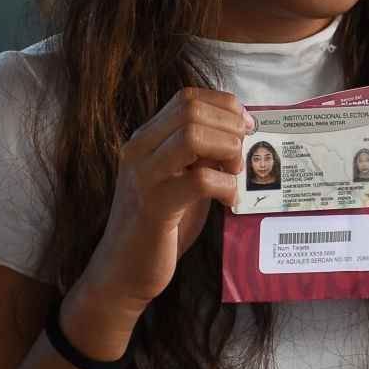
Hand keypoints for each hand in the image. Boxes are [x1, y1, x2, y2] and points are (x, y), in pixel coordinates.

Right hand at [80, 87, 249, 319]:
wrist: (123, 271)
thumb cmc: (160, 225)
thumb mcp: (182, 178)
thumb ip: (202, 154)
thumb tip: (241, 132)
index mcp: (146, 139)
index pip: (187, 97)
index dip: (224, 105)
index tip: (245, 127)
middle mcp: (139, 150)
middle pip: (192, 110)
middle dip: (230, 126)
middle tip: (242, 154)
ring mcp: (144, 177)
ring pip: (193, 136)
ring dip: (228, 150)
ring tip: (234, 173)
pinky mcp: (155, 207)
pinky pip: (201, 180)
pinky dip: (226, 186)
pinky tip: (229, 201)